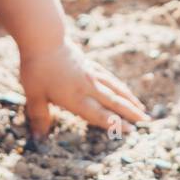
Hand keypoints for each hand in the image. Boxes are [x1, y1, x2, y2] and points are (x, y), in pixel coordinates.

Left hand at [18, 39, 149, 139]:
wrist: (44, 39)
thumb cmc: (37, 69)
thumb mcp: (34, 96)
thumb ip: (40, 118)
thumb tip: (38, 139)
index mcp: (76, 98)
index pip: (99, 114)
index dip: (115, 124)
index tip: (131, 131)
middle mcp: (88, 87)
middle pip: (113, 102)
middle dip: (130, 113)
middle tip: (145, 121)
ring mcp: (91, 74)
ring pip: (115, 88)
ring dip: (129, 99)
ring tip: (141, 107)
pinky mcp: (89, 64)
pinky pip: (109, 77)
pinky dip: (119, 85)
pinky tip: (123, 89)